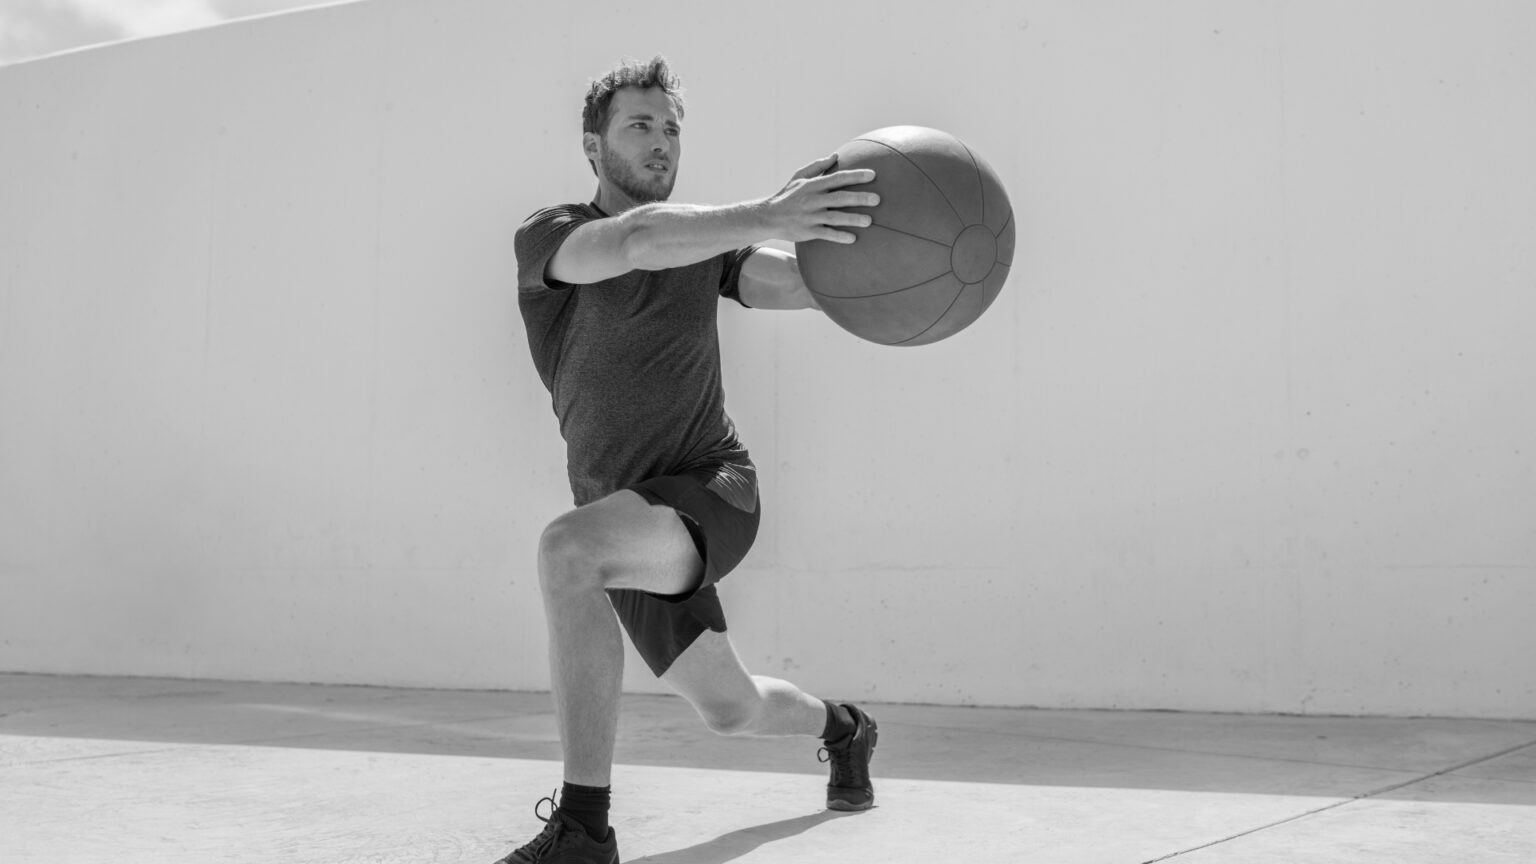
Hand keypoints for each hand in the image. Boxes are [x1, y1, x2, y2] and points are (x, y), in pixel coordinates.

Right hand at [762, 154, 878, 243]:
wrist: (769, 217)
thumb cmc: (787, 196)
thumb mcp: (798, 177)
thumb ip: (817, 166)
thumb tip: (835, 155)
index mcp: (813, 185)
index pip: (838, 178)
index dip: (856, 176)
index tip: (873, 175)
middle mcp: (813, 200)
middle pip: (840, 198)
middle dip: (859, 198)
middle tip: (878, 199)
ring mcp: (811, 217)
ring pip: (835, 218)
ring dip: (853, 219)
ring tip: (870, 221)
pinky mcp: (808, 232)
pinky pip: (826, 234)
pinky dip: (839, 236)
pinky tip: (852, 238)